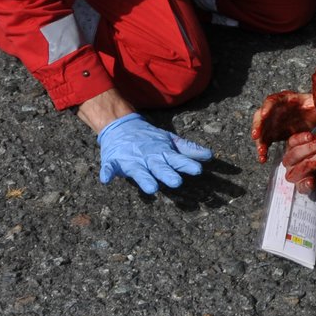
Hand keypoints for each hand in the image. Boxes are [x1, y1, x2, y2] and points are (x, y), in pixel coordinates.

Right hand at [95, 113, 212, 194]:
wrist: (121, 126)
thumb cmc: (150, 139)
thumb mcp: (170, 141)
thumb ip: (188, 149)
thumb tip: (210, 155)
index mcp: (162, 153)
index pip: (177, 160)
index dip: (187, 165)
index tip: (198, 170)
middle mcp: (148, 157)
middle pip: (160, 167)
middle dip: (168, 174)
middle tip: (177, 182)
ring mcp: (131, 160)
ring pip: (138, 171)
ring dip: (144, 179)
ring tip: (151, 189)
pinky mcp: (114, 161)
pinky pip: (109, 168)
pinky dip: (107, 173)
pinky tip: (106, 179)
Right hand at [251, 90, 315, 162]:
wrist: (313, 117)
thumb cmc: (315, 108)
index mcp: (285, 99)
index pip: (273, 100)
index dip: (267, 107)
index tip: (264, 115)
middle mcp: (274, 110)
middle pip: (261, 116)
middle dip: (257, 125)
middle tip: (256, 136)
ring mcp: (271, 122)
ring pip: (261, 131)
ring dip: (259, 141)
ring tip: (262, 152)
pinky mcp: (271, 134)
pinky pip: (264, 141)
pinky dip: (263, 149)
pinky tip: (263, 159)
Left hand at [281, 130, 315, 193]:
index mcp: (304, 184)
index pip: (303, 187)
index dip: (307, 185)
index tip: (312, 182)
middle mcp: (293, 173)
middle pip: (303, 167)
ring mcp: (290, 159)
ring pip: (296, 154)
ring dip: (311, 148)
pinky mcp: (290, 144)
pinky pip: (293, 141)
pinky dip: (302, 139)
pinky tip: (311, 136)